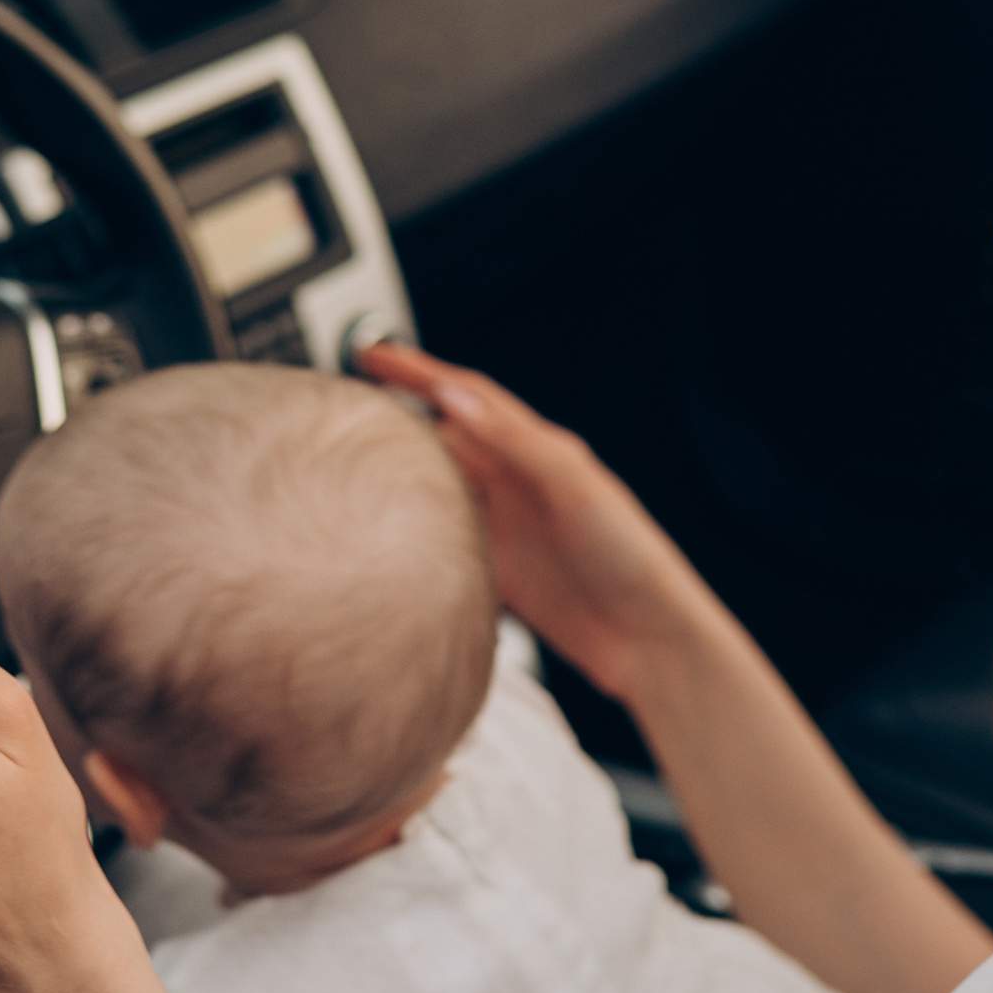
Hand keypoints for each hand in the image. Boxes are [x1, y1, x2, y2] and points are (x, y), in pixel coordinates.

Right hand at [356, 340, 719, 703]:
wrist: (648, 637)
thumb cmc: (629, 555)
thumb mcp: (575, 486)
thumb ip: (514, 442)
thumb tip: (451, 398)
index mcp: (536, 449)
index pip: (465, 395)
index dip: (416, 371)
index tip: (370, 354)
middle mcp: (516, 482)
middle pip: (444, 438)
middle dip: (397, 420)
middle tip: (343, 412)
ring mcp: (505, 527)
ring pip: (439, 491)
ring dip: (400, 478)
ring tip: (350, 469)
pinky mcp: (498, 573)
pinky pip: (445, 545)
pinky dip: (413, 537)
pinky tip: (382, 542)